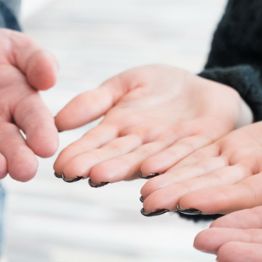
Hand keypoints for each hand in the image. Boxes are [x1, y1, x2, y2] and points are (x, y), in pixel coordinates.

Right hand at [52, 65, 243, 184]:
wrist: (206, 88)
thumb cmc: (161, 88)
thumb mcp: (123, 85)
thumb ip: (94, 101)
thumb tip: (56, 121)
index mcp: (119, 132)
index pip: (94, 146)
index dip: (77, 156)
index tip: (58, 167)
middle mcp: (141, 146)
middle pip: (116, 157)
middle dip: (96, 165)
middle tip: (76, 174)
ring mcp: (168, 148)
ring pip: (144, 161)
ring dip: (123, 170)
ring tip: (102, 176)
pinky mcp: (199, 144)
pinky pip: (181, 154)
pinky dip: (166, 162)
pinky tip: (151, 168)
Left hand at [138, 110, 261, 215]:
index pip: (255, 195)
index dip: (223, 200)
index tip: (192, 203)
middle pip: (219, 191)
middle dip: (184, 197)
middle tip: (149, 204)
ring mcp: (249, 167)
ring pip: (205, 177)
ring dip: (173, 185)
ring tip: (140, 194)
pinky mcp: (239, 151)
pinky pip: (204, 158)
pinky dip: (178, 163)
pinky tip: (148, 170)